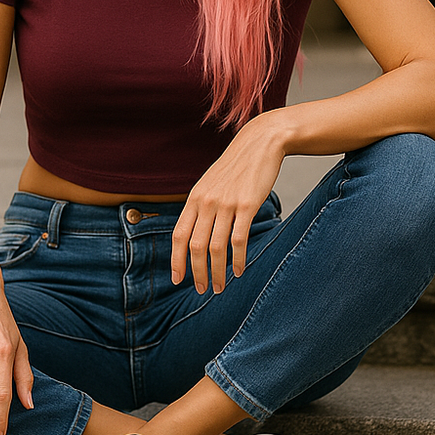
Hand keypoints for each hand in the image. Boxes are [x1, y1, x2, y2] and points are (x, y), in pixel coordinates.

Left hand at [170, 111, 285, 294]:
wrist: (258, 144)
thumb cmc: (235, 168)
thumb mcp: (210, 183)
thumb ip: (200, 206)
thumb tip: (193, 233)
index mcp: (194, 198)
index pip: (179, 235)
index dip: (176, 260)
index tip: (177, 279)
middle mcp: (206, 202)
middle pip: (195, 246)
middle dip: (197, 272)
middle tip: (202, 290)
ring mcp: (226, 204)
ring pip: (216, 247)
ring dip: (218, 271)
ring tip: (221, 286)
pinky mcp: (247, 205)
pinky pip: (239, 239)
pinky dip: (238, 259)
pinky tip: (239, 270)